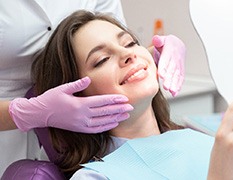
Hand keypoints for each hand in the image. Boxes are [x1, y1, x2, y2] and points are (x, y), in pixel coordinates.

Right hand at [9, 77, 133, 132]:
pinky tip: (114, 123)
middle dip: (119, 109)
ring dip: (116, 118)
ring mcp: (81, 124)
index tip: (125, 99)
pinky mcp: (79, 129)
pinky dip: (106, 126)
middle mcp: (82, 115)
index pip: (102, 102)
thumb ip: (77, 84)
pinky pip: (96, 129)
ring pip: (103, 122)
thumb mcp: (62, 88)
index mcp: (79, 104)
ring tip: (126, 115)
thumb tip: (88, 79)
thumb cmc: (50, 99)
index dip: (114, 100)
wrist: (39, 114)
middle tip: (131, 107)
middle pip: (105, 112)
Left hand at [152, 35, 185, 96]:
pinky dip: (178, 86)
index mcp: (170, 52)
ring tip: (171, 91)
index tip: (161, 75)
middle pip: (172, 70)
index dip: (164, 67)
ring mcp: (179, 66)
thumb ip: (159, 40)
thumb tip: (156, 39)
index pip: (166, 60)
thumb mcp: (162, 39)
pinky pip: (180, 79)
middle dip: (169, 79)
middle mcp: (176, 60)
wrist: (178, 45)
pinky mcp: (181, 71)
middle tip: (165, 86)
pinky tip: (174, 93)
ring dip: (174, 84)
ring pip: (177, 76)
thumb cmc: (167, 44)